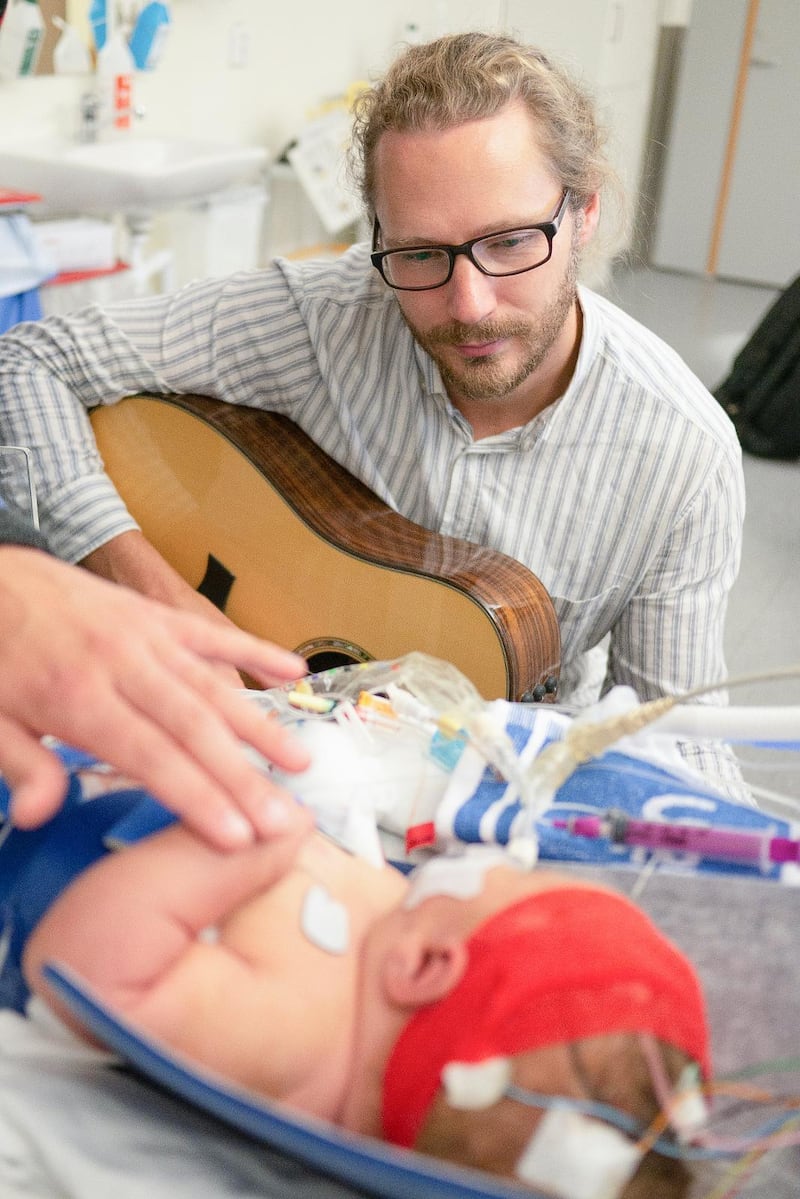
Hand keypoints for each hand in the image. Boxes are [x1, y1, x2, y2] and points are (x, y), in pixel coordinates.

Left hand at [0, 547, 312, 848]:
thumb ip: (21, 764)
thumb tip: (39, 815)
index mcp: (78, 699)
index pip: (150, 755)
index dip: (196, 796)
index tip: (236, 837)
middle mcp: (123, 666)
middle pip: (193, 727)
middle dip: (241, 777)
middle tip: (282, 819)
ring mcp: (146, 636)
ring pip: (212, 685)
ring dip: (258, 725)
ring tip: (298, 762)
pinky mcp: (156, 615)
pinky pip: (212, 633)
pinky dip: (254, 650)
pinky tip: (293, 673)